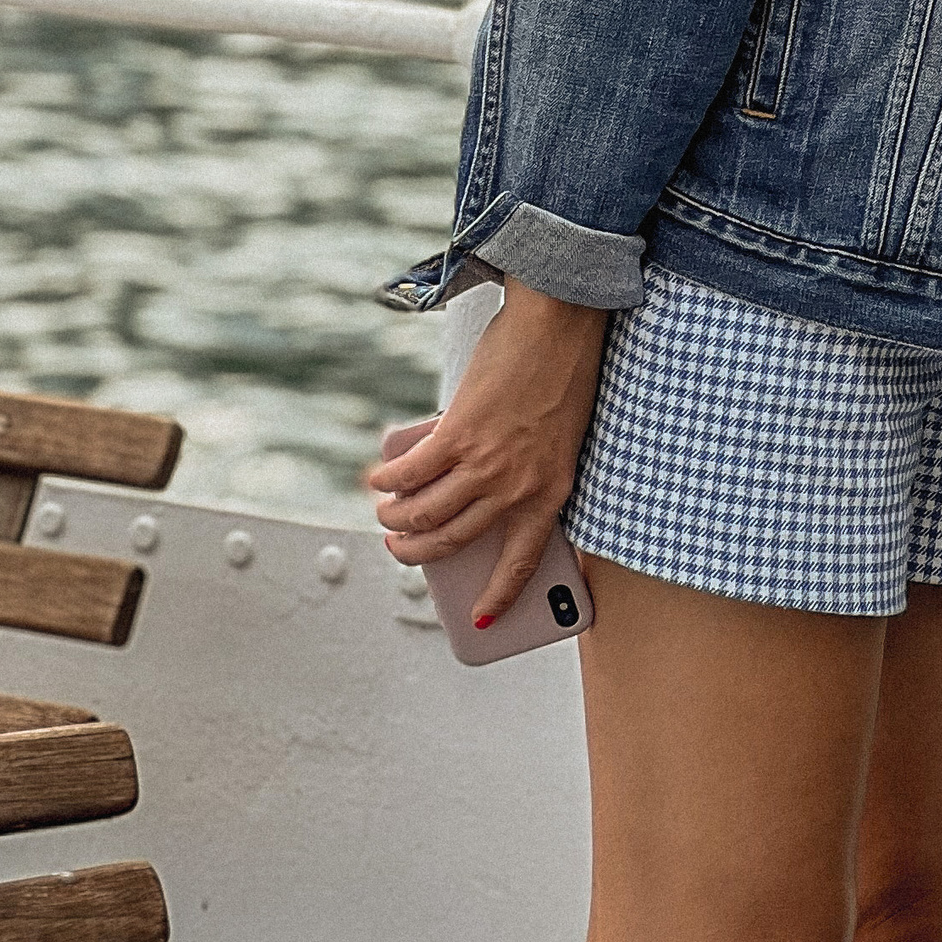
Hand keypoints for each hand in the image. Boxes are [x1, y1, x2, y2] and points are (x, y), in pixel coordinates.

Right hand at [365, 282, 608, 627]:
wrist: (560, 322)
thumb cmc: (562, 372)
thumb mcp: (556, 437)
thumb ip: (522, 471)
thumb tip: (468, 492)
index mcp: (551, 493)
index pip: (523, 562)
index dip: (500, 596)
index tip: (484, 619)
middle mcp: (517, 488)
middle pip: (453, 540)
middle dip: (417, 552)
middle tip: (398, 548)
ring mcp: (486, 463)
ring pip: (424, 513)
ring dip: (395, 519)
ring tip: (385, 512)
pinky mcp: (458, 434)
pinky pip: (409, 473)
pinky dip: (386, 480)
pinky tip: (379, 476)